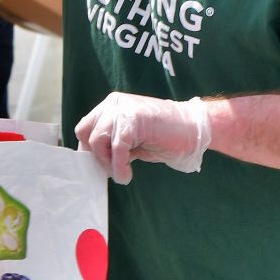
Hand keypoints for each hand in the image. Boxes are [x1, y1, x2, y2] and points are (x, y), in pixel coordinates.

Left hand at [74, 93, 211, 185]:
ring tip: (123, 173)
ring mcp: (123, 109)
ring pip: (97, 140)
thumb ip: (111, 145)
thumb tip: (92, 162)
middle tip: (112, 171)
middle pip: (86, 133)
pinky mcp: (134, 120)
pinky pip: (116, 148)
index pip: (84, 128)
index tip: (100, 168)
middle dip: (96, 157)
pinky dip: (119, 167)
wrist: (194, 130)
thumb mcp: (131, 141)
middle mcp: (114, 104)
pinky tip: (127, 175)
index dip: (88, 151)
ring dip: (108, 163)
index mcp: (111, 106)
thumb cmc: (164, 138)